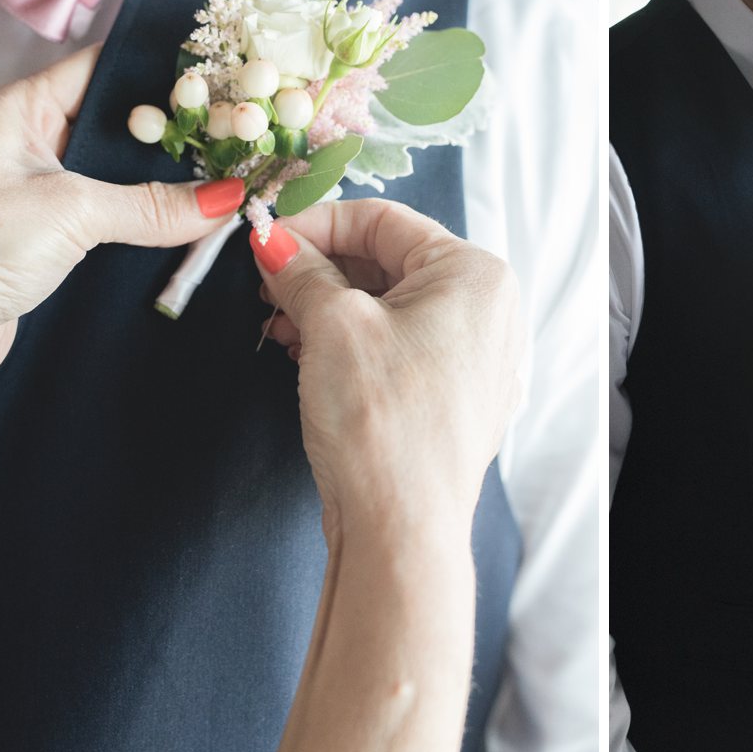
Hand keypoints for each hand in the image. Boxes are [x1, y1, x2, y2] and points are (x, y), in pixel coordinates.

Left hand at [0, 45, 239, 395]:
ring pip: (120, 184)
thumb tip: (227, 198)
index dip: (162, 72)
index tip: (226, 78)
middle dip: (177, 138)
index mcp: (22, 111)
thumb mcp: (70, 209)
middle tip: (245, 139)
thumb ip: (152, 205)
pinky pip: (113, 231)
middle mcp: (32, 148)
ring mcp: (40, 200)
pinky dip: (150, 235)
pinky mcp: (49, 250)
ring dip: (167, 193)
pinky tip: (198, 237)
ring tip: (237, 184)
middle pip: (119, 131)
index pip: (103, 70)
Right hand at [249, 199, 524, 540]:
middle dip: (319, 270)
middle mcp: (487, 313)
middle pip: (388, 263)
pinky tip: (302, 353)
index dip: (316, 224)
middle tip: (264, 283)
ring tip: (276, 324)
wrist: (401, 530)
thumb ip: (302, 273)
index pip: (385, 221)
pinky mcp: (451, 399)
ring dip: (327, 308)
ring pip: (388, 308)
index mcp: (476, 276)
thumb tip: (274, 244)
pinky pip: (397, 348)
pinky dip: (349, 344)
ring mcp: (473, 360)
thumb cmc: (383, 423)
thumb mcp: (332, 326)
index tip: (266, 238)